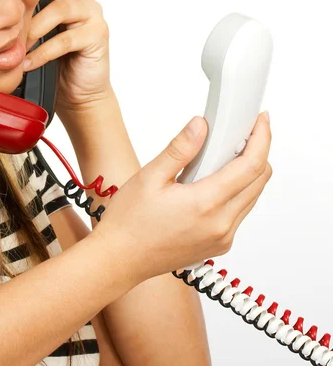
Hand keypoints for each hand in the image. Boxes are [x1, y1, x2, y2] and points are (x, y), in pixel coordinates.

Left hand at [24, 0, 111, 112]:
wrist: (79, 89)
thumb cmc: (50, 57)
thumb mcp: (29, 29)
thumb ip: (17, 10)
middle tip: (7, 9)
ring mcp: (91, 11)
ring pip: (59, 6)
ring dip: (33, 27)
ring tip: (16, 43)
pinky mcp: (98, 33)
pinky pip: (66, 37)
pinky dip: (43, 51)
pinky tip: (28, 61)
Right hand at [91, 112, 272, 288]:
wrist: (119, 260)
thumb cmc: (128, 222)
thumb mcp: (149, 177)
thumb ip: (180, 149)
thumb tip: (200, 126)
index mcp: (206, 204)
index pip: (251, 166)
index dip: (261, 138)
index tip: (261, 120)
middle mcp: (222, 225)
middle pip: (258, 181)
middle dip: (257, 152)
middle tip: (241, 132)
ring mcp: (222, 239)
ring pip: (250, 198)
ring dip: (246, 173)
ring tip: (220, 154)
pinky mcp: (218, 246)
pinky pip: (239, 213)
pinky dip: (235, 192)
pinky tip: (211, 181)